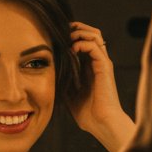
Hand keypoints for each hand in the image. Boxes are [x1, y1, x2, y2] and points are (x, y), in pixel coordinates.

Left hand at [67, 21, 132, 151]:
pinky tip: (72, 49)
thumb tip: (46, 72)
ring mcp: (102, 63)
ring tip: (68, 38)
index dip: (71, 34)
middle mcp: (98, 62)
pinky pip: (95, 46)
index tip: (56, 36)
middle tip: (62, 31)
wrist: (102, 123)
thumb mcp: (68, 94)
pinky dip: (82, 43)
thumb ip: (61, 80)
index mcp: (90, 66)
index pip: (84, 40)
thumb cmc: (88, 113)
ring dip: (80, 32)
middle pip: (92, 32)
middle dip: (77, 28)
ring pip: (95, 35)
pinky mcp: (105, 67)